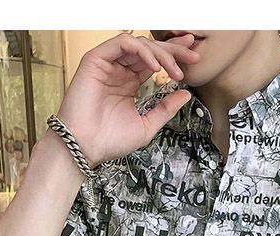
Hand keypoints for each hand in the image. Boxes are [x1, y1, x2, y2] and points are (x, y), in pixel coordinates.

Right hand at [54, 32, 200, 166]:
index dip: (174, 57)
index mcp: (129, 84)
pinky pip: (122, 43)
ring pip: (138, 44)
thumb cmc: (110, 140)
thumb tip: (186, 94)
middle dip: (173, 50)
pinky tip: (155, 66)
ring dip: (160, 53)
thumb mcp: (147, 125)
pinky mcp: (96, 60)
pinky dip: (142, 51)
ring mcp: (108, 64)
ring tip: (174, 69)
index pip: (154, 63)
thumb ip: (165, 108)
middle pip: (150, 50)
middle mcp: (119, 71)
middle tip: (193, 55)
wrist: (86, 146)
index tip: (194, 60)